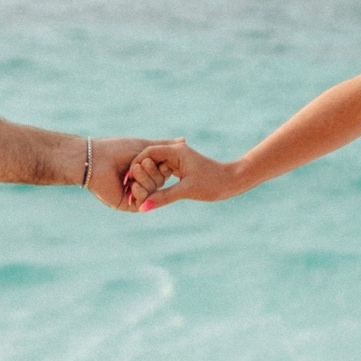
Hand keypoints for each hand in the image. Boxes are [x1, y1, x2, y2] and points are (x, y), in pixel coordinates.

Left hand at [87, 138, 173, 210]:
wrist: (96, 159)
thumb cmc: (117, 149)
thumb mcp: (145, 145)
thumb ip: (164, 145)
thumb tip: (184, 141)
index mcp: (144, 171)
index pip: (163, 172)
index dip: (164, 166)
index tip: (161, 160)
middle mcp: (140, 183)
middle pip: (160, 182)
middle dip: (152, 172)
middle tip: (140, 163)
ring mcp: (134, 194)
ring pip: (153, 192)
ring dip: (144, 179)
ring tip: (131, 171)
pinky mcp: (126, 205)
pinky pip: (143, 202)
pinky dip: (140, 192)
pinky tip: (131, 185)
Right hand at [124, 139, 238, 210]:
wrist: (233, 181)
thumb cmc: (213, 183)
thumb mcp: (186, 191)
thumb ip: (162, 198)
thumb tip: (142, 208)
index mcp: (177, 152)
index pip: (148, 153)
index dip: (136, 165)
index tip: (127, 178)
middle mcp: (176, 152)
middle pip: (150, 159)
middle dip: (139, 172)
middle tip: (128, 186)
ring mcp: (179, 160)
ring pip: (156, 167)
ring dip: (147, 178)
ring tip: (135, 190)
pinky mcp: (182, 168)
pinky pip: (163, 172)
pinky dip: (156, 181)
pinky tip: (148, 191)